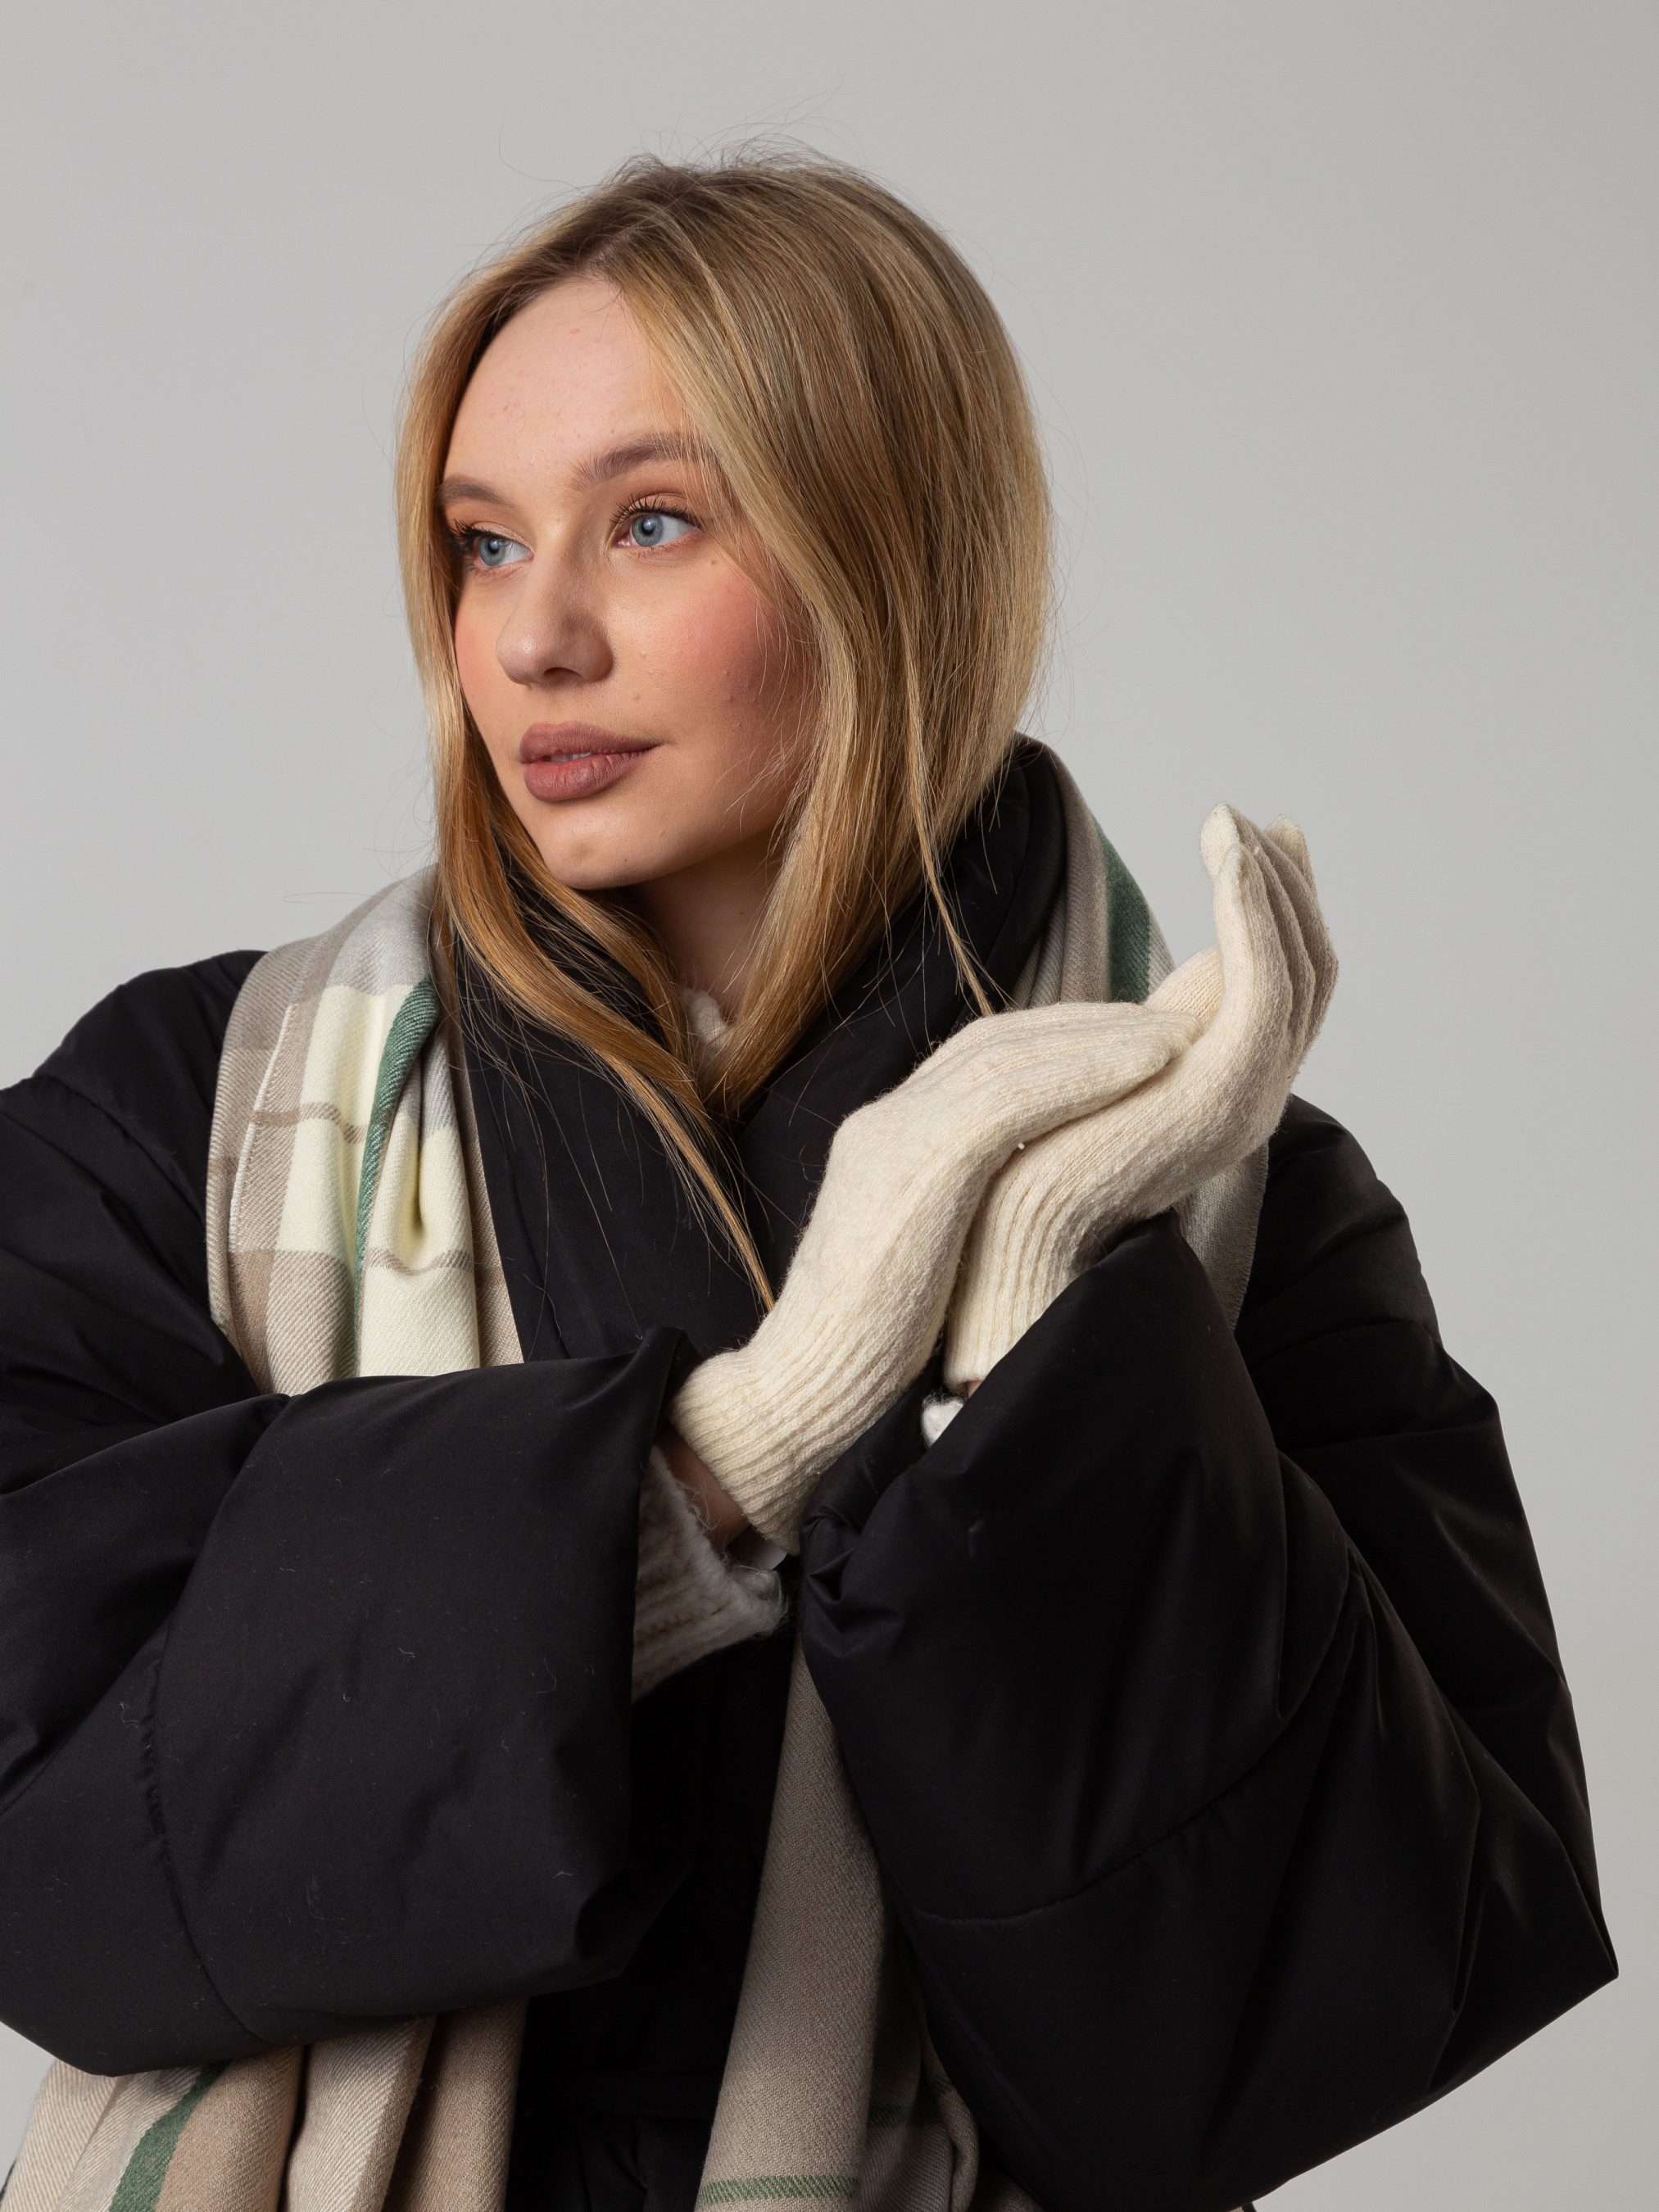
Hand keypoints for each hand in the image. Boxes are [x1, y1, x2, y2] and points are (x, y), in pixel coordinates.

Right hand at [670, 993, 1202, 1547]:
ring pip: (1008, 1055)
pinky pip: (1010, 1100)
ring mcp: (891, 1139)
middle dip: (1093, 1024)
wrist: (799, 1401)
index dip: (1068, 1043)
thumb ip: (976, 1222)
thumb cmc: (873, 1362)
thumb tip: (1057, 1222)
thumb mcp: (932, 1268)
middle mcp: (886, 1122)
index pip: (985, 1060)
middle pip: (999, 1041)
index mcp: (890, 1141)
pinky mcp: (912, 1172)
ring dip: (1105, 1038)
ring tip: (1183, 1036)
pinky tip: (1151, 1069)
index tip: (1141, 1044)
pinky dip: (1086, 1075)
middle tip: (1180, 1020)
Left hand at [943, 807, 1334, 1390]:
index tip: (1266, 834)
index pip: (1281, 984)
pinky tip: (1229, 861)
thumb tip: (1172, 979)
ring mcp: (1244, 1101)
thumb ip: (1139, 1029)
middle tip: (1260, 820)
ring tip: (1232, 826)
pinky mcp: (1224, 1098)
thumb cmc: (1019, 1166)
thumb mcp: (1093, 1070)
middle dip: (1287, 888)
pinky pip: (1267, 991)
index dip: (1280, 908)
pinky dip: (1256, 917)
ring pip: (1297, 972)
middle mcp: (1248, 1098)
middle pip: (1307, 972)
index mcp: (1221, 1091)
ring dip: (1269, 889)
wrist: (999, 1245)